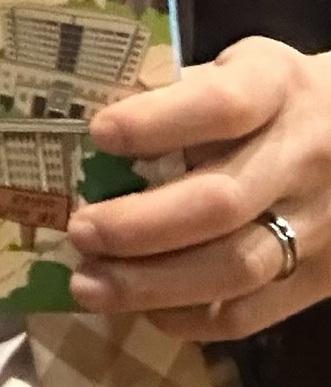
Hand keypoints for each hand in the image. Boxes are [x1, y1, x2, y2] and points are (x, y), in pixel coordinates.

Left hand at [65, 37, 330, 342]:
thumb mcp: (241, 68)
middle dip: (140, 224)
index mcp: (278, 88)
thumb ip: (180, 91)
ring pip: (235, 267)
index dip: (156, 122)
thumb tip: (92, 128)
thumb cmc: (278, 97)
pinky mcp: (321, 280)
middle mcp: (303, 157)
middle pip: (221, 202)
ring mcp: (319, 225)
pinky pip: (253, 312)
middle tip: (80, 230)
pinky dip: (191, 317)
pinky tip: (144, 307)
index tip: (99, 134)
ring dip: (153, 283)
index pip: (220, 106)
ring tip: (90, 283)